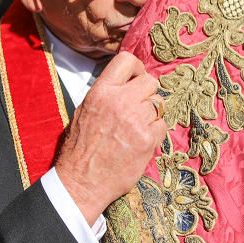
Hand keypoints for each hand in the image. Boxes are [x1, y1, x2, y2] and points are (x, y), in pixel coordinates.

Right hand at [56, 52, 166, 224]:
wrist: (81, 182)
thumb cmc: (80, 148)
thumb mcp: (85, 111)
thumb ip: (107, 94)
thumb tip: (127, 83)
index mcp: (101, 92)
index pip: (126, 60)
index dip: (136, 68)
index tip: (137, 78)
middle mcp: (119, 102)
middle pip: (150, 82)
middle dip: (147, 93)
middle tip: (139, 107)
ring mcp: (135, 120)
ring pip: (159, 104)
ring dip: (152, 114)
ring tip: (138, 127)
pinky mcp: (147, 140)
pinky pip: (163, 125)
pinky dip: (156, 132)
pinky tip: (142, 140)